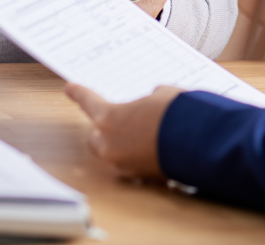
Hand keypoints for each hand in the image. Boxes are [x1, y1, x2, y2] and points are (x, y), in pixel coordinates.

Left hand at [65, 83, 181, 179]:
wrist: (196, 141)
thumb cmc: (175, 112)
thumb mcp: (161, 94)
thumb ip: (148, 100)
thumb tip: (152, 104)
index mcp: (109, 117)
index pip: (88, 102)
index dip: (79, 93)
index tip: (69, 88)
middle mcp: (109, 144)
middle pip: (96, 136)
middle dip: (105, 129)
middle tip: (121, 119)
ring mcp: (123, 164)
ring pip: (114, 152)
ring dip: (123, 143)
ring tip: (146, 132)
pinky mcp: (139, 177)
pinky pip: (132, 163)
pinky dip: (140, 155)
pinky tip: (157, 146)